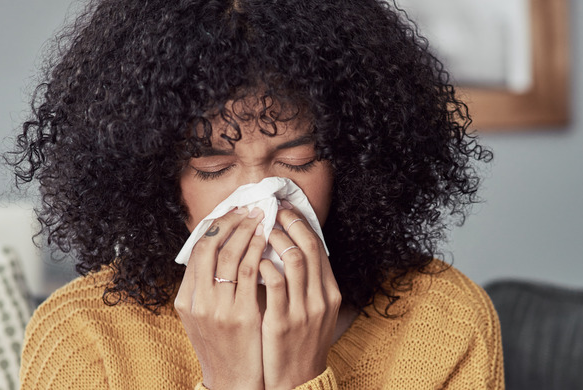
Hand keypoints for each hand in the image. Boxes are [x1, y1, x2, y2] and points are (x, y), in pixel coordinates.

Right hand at [174, 207, 267, 389]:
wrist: (232, 382)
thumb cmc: (223, 346)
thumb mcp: (202, 317)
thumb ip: (205, 287)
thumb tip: (218, 250)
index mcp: (186, 299)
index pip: (197, 250)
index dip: (215, 226)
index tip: (232, 212)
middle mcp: (198, 302)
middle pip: (210, 247)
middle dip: (231, 223)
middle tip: (248, 209)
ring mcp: (218, 309)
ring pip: (230, 256)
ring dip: (246, 231)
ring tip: (260, 218)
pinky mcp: (242, 316)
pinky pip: (250, 273)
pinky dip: (258, 252)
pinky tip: (267, 241)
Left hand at [259, 207, 341, 389]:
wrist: (298, 381)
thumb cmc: (300, 343)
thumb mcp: (313, 312)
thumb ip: (307, 284)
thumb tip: (290, 250)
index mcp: (330, 292)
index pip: (319, 247)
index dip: (302, 223)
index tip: (285, 209)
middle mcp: (321, 298)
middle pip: (309, 246)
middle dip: (289, 223)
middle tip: (271, 210)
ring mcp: (304, 310)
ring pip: (295, 259)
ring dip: (276, 239)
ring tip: (260, 230)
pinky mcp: (283, 323)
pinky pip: (275, 284)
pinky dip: (264, 266)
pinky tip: (252, 260)